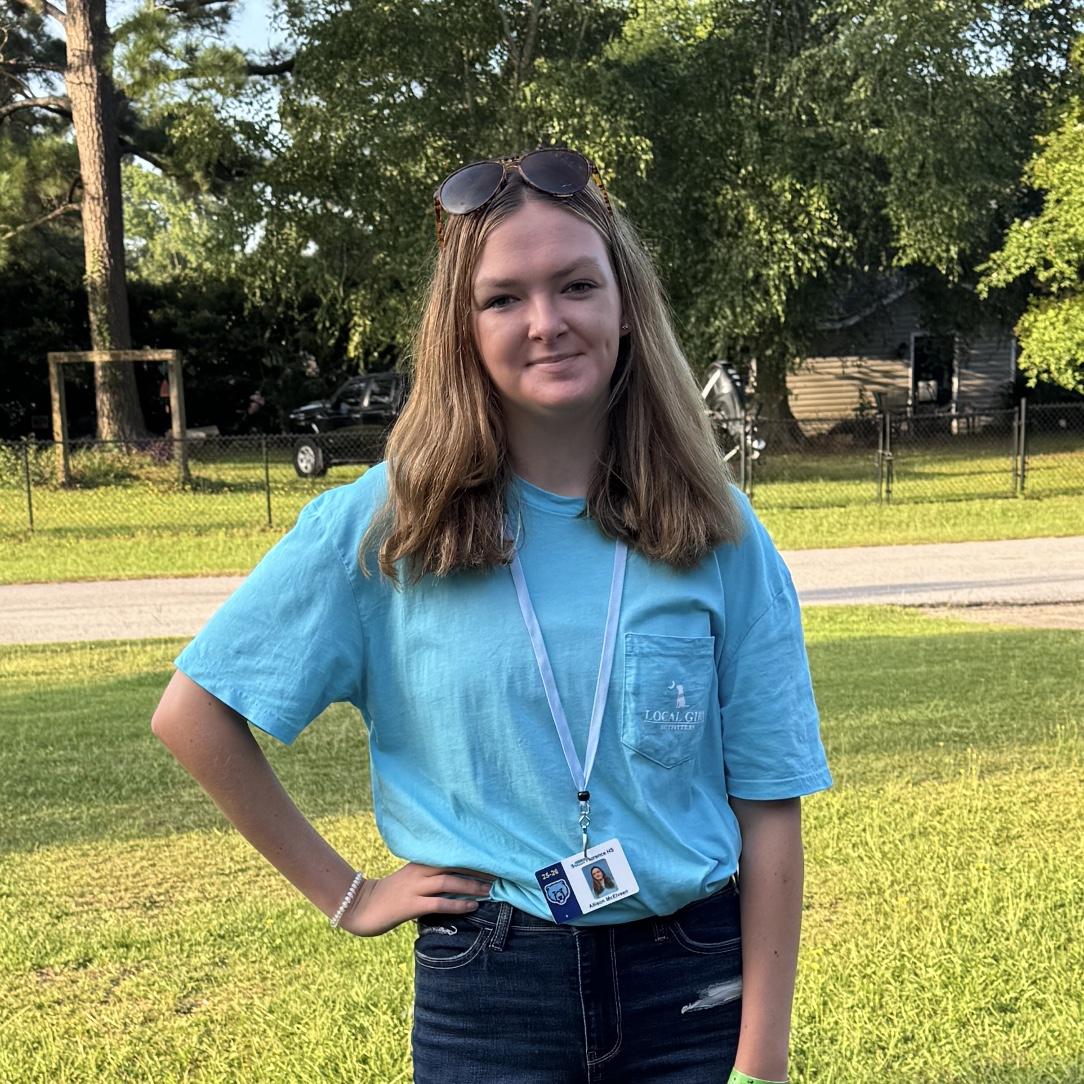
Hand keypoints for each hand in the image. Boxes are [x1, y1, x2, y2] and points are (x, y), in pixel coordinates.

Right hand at [337, 862, 493, 936]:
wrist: (360, 906)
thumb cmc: (389, 894)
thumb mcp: (410, 879)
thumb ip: (429, 876)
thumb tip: (455, 878)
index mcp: (419, 863)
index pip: (451, 855)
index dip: (473, 857)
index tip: (493, 859)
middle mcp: (419, 871)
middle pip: (455, 865)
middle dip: (478, 869)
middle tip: (500, 873)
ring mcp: (415, 888)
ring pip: (450, 882)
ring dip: (472, 886)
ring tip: (491, 890)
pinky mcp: (411, 905)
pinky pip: (439, 903)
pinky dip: (458, 904)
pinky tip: (472, 907)